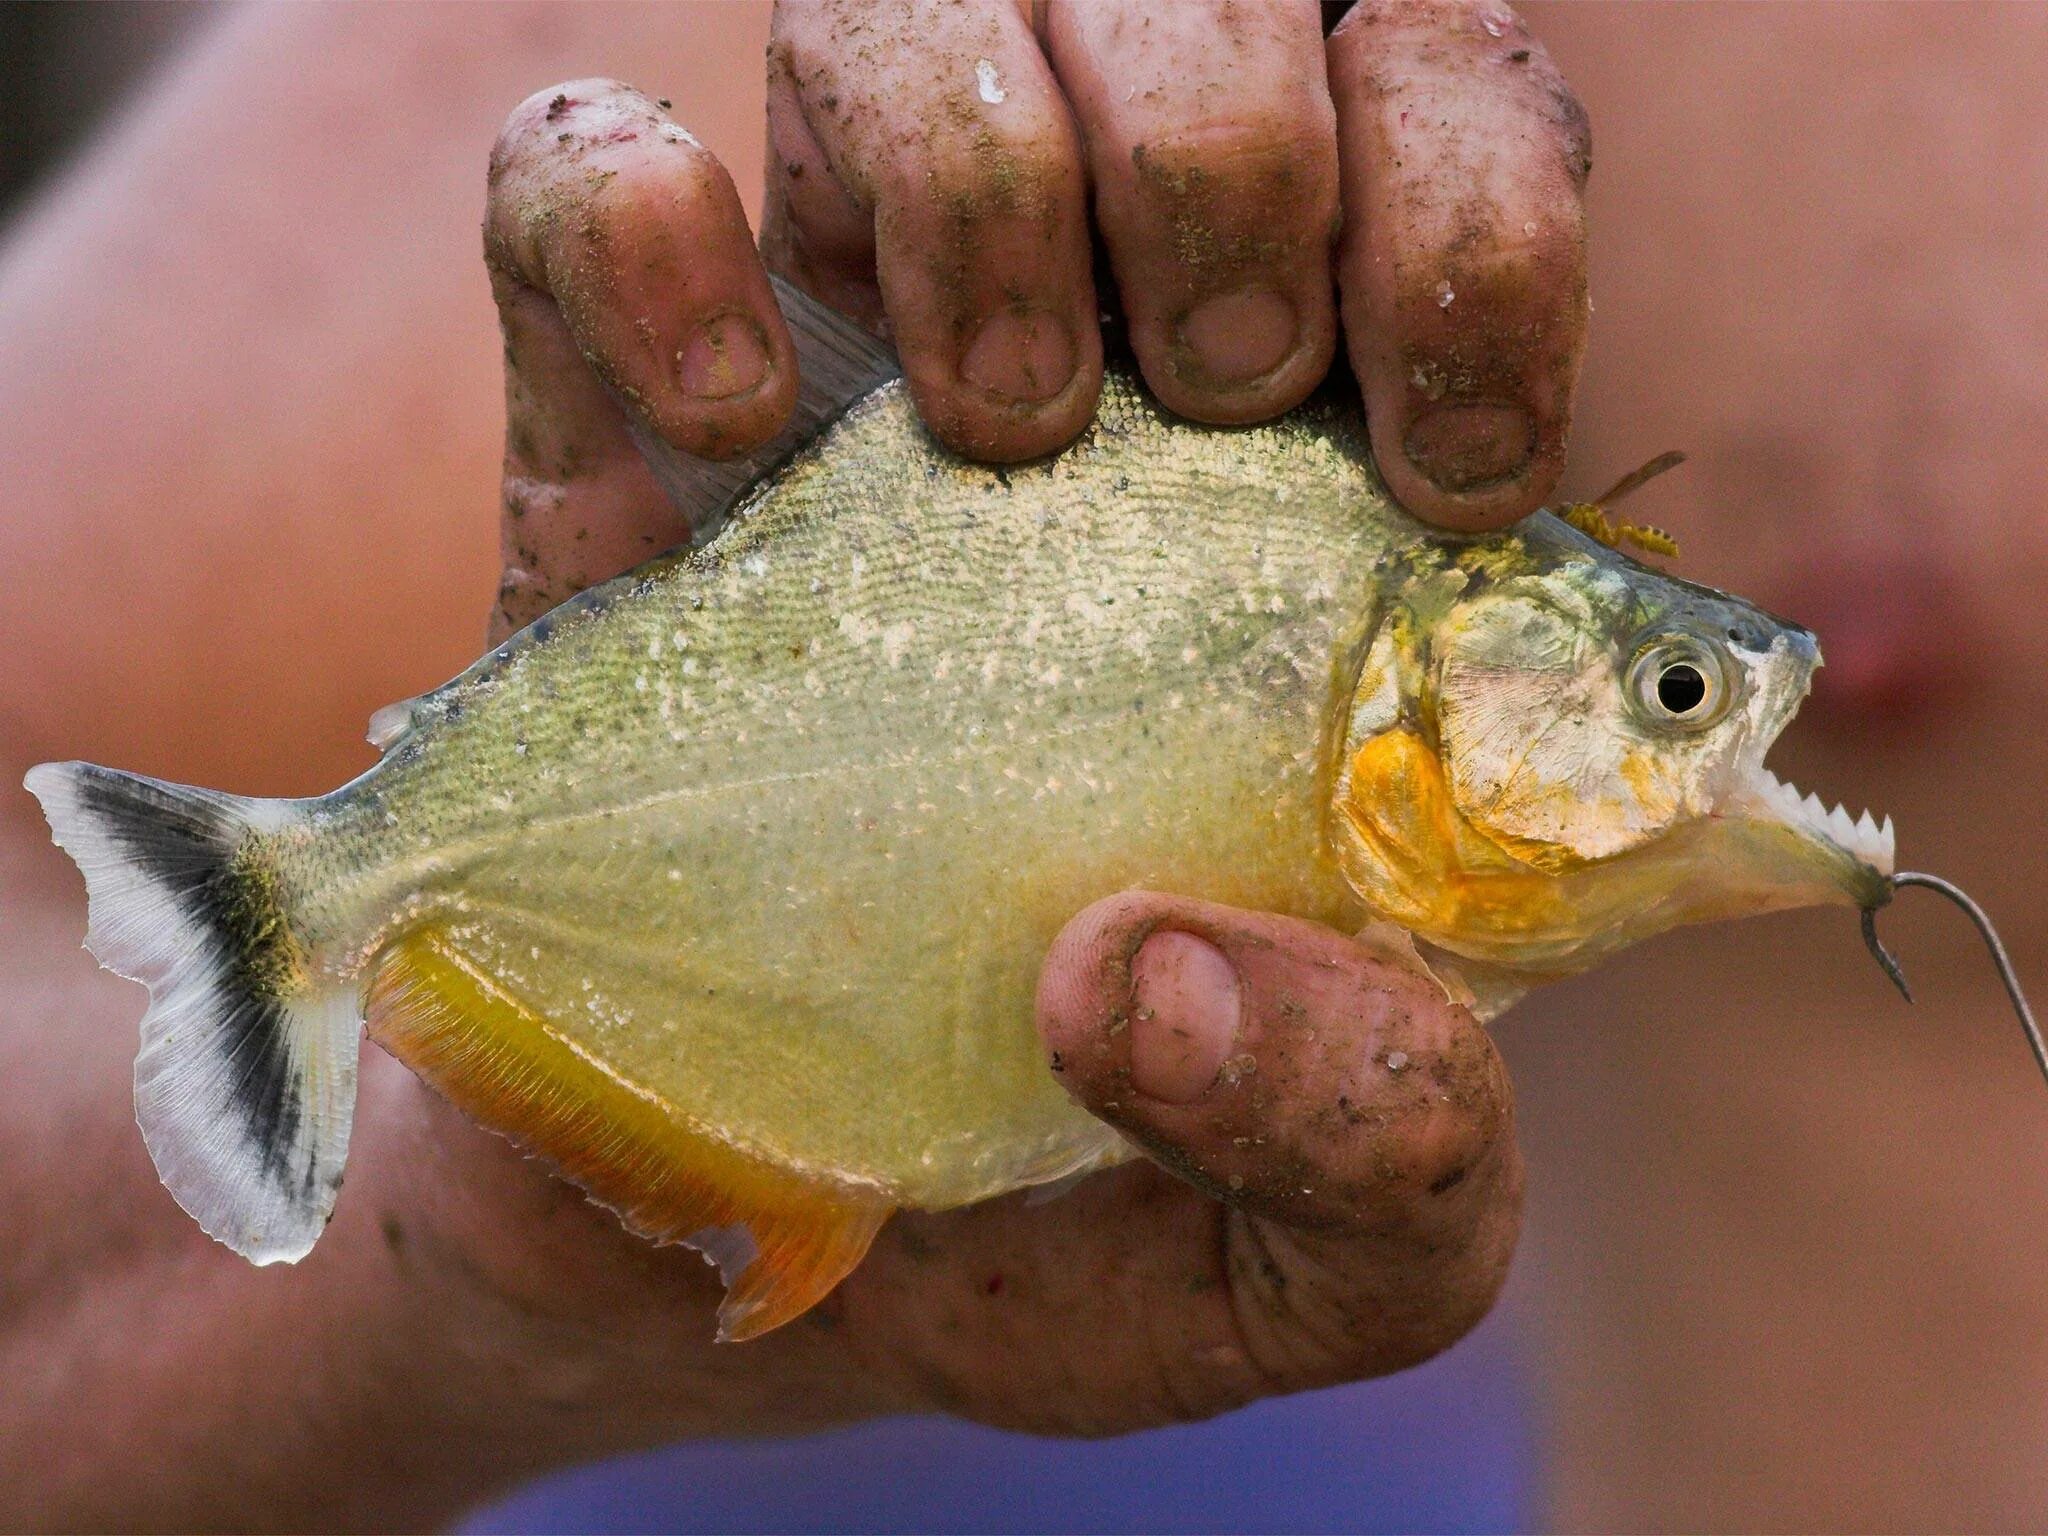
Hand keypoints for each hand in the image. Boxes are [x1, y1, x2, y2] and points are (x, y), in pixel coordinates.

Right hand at [394, 0, 1559, 1507]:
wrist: (718, 1234)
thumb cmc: (1055, 1211)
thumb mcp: (1307, 1263)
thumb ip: (1384, 1144)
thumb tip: (1164, 969)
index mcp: (1334, 524)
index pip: (1463, 144)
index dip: (1481, 222)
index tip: (1441, 454)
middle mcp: (1105, 380)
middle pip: (1209, 6)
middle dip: (1232, 153)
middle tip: (1202, 395)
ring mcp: (846, 378)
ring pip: (909, 5)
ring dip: (976, 160)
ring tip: (987, 433)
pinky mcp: (613, 428)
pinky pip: (581, 171)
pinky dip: (643, 246)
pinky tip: (722, 435)